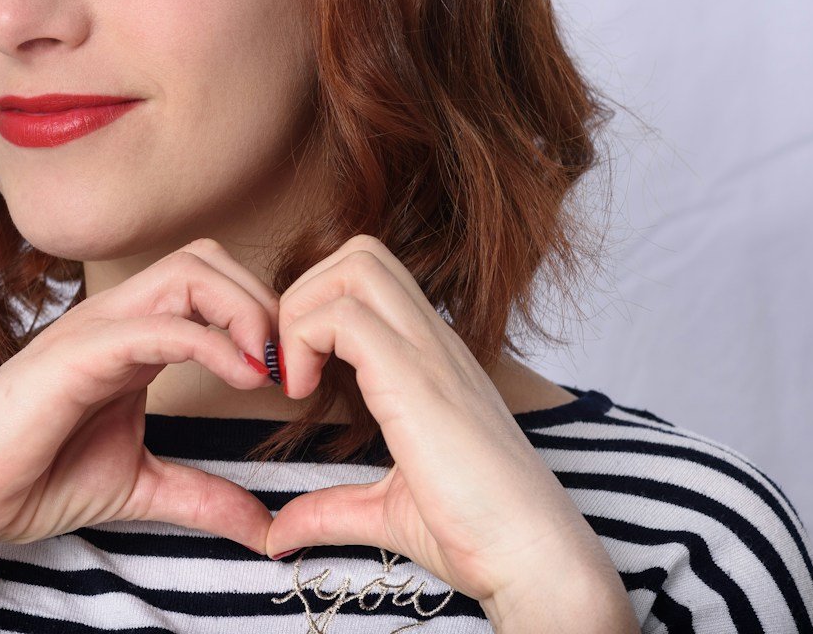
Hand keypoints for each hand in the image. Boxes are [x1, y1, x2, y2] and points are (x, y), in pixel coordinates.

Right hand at [0, 239, 279, 552]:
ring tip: (267, 369)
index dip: (261, 316)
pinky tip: (243, 379)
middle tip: (288, 366)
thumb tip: (265, 528)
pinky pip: (155, 325)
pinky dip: (210, 342)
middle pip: (207, 259)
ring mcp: (96, 329)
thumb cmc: (33, 478)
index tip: (290, 375)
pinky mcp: (77, 356)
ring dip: (244, 310)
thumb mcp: (139, 486)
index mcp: (134, 335)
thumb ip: (202, 495)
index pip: (211, 283)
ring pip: (188, 272)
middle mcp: (118, 318)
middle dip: (261, 300)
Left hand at [264, 234, 619, 610]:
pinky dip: (304, 340)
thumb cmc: (477, 534)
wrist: (534, 561)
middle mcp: (432, 339)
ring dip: (303, 308)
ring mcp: (429, 351)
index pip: (370, 278)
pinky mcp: (416, 379)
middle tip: (288, 362)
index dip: (316, 307)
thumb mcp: (388, 510)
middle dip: (305, 291)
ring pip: (355, 264)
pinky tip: (302, 395)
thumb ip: (332, 508)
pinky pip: (346, 317)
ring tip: (295, 377)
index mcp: (429, 357)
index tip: (294, 372)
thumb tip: (279, 533)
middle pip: (361, 251)